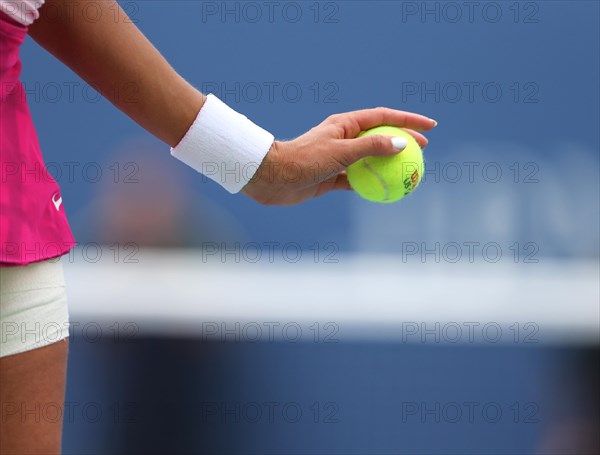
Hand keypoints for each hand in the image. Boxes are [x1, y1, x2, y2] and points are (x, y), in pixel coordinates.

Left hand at [242, 107, 436, 205]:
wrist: (274, 178)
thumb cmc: (305, 160)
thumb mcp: (341, 151)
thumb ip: (371, 147)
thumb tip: (401, 144)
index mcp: (346, 124)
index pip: (384, 117)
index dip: (408, 119)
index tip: (430, 125)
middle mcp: (343, 138)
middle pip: (380, 137)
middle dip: (403, 140)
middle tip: (424, 148)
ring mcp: (338, 158)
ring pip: (370, 160)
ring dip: (388, 164)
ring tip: (408, 171)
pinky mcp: (332, 177)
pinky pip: (357, 180)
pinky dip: (370, 184)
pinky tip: (385, 192)